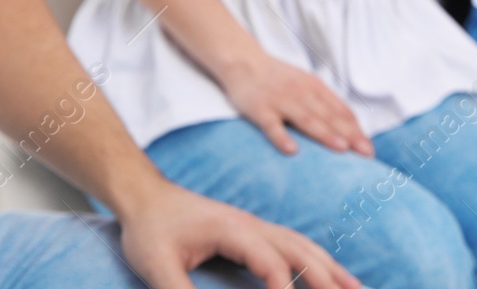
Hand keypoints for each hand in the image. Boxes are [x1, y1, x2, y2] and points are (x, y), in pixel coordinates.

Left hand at [120, 182, 359, 288]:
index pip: (271, 262)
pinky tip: (329, 275)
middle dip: (327, 279)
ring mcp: (256, 226)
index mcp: (233, 230)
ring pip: (304, 246)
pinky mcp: (254, 232)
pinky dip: (318, 261)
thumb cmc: (149, 231)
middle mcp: (253, 225)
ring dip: (331, 269)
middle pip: (300, 250)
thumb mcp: (157, 266)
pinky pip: (295, 245)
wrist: (145, 197)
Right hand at [220, 54, 373, 157]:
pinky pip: (272, 126)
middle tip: (366, 153)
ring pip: (306, 119)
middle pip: (328, 116)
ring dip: (325, 133)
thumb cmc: (278, 78)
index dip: (356, 129)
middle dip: (349, 135)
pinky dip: (282, 138)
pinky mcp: (260, 109)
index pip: (340, 110)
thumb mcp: (305, 83)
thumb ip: (324, 101)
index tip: (369, 148)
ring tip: (341, 148)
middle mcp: (301, 93)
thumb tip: (349, 123)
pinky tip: (292, 150)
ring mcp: (281, 101)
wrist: (243, 61)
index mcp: (314, 87)